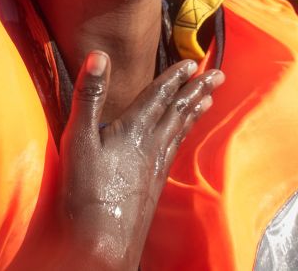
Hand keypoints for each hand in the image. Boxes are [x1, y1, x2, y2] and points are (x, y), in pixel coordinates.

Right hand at [56, 51, 223, 269]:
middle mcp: (151, 144)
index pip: (160, 94)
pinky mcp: (154, 184)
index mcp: (134, 129)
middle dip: (198, 89)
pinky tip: (182, 137)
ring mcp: (155, 166)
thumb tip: (98, 55)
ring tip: (208, 99)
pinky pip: (175, 149)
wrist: (103, 241)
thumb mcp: (79, 137)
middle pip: (179, 110)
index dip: (176, 75)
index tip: (193, 61)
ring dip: (195, 110)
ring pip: (180, 130)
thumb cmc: (86, 190)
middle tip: (219, 74)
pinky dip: (184, 135)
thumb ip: (89, 95)